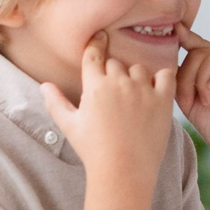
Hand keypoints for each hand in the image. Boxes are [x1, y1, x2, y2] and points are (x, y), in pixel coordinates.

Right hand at [42, 33, 175, 209]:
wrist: (124, 172)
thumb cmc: (94, 151)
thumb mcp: (70, 126)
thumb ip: (56, 103)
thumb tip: (43, 85)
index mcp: (95, 86)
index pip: (94, 54)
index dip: (96, 43)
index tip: (101, 36)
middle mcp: (119, 83)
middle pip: (115, 63)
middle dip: (114, 72)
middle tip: (115, 92)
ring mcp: (142, 90)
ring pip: (138, 68)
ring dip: (135, 76)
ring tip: (134, 96)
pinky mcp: (162, 100)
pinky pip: (166, 75)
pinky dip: (163, 76)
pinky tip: (158, 85)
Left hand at [173, 27, 209, 209]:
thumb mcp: (189, 101)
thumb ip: (179, 81)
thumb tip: (164, 66)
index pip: (196, 44)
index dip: (184, 35)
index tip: (173, 29)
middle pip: (198, 52)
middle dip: (186, 76)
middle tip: (187, 100)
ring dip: (199, 81)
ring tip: (204, 102)